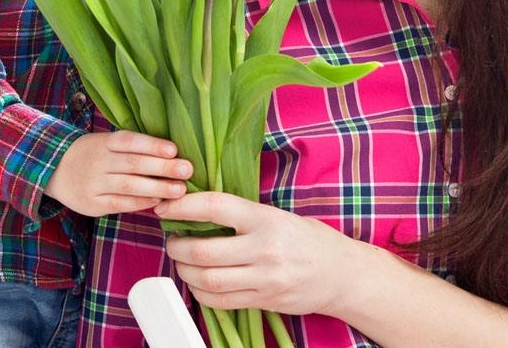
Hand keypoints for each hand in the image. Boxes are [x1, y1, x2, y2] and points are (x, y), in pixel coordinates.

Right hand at [44, 131, 192, 216]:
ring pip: (128, 186)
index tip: (175, 150)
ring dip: (156, 188)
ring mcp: (93, 183)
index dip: (152, 145)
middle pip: (133, 164)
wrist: (53, 169)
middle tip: (187, 170)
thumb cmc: (93, 153)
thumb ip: (132, 147)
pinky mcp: (91, 204)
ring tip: (179, 190)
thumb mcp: (106, 142)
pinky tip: (158, 201)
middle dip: (162, 168)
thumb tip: (171, 153)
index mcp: (104, 142)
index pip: (130, 141)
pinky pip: (119, 204)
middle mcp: (98, 161)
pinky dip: (140, 203)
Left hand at [157, 191, 350, 314]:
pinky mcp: (263, 302)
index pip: (215, 206)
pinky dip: (200, 292)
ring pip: (207, 280)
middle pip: (203, 251)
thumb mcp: (277, 215)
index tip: (166, 207)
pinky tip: (199, 282)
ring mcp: (264, 279)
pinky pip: (220, 301)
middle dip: (177, 247)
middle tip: (173, 240)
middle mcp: (264, 249)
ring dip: (185, 272)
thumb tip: (198, 210)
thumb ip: (243, 215)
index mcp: (265, 218)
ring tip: (183, 261)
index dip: (184, 206)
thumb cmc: (306, 238)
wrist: (340, 274)